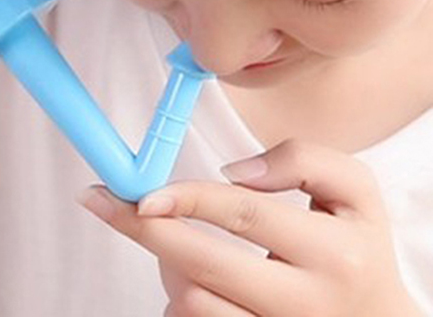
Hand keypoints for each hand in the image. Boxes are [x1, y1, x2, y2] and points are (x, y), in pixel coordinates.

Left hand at [79, 139, 420, 316]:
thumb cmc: (357, 249)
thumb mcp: (355, 193)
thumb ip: (302, 160)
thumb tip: (233, 172)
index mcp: (334, 253)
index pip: (243, 215)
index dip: (186, 198)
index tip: (142, 191)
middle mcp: (307, 305)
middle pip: (203, 265)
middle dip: (145, 230)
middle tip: (105, 202)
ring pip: (193, 302)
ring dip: (167, 266)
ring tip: (174, 242)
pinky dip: (180, 300)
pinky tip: (190, 279)